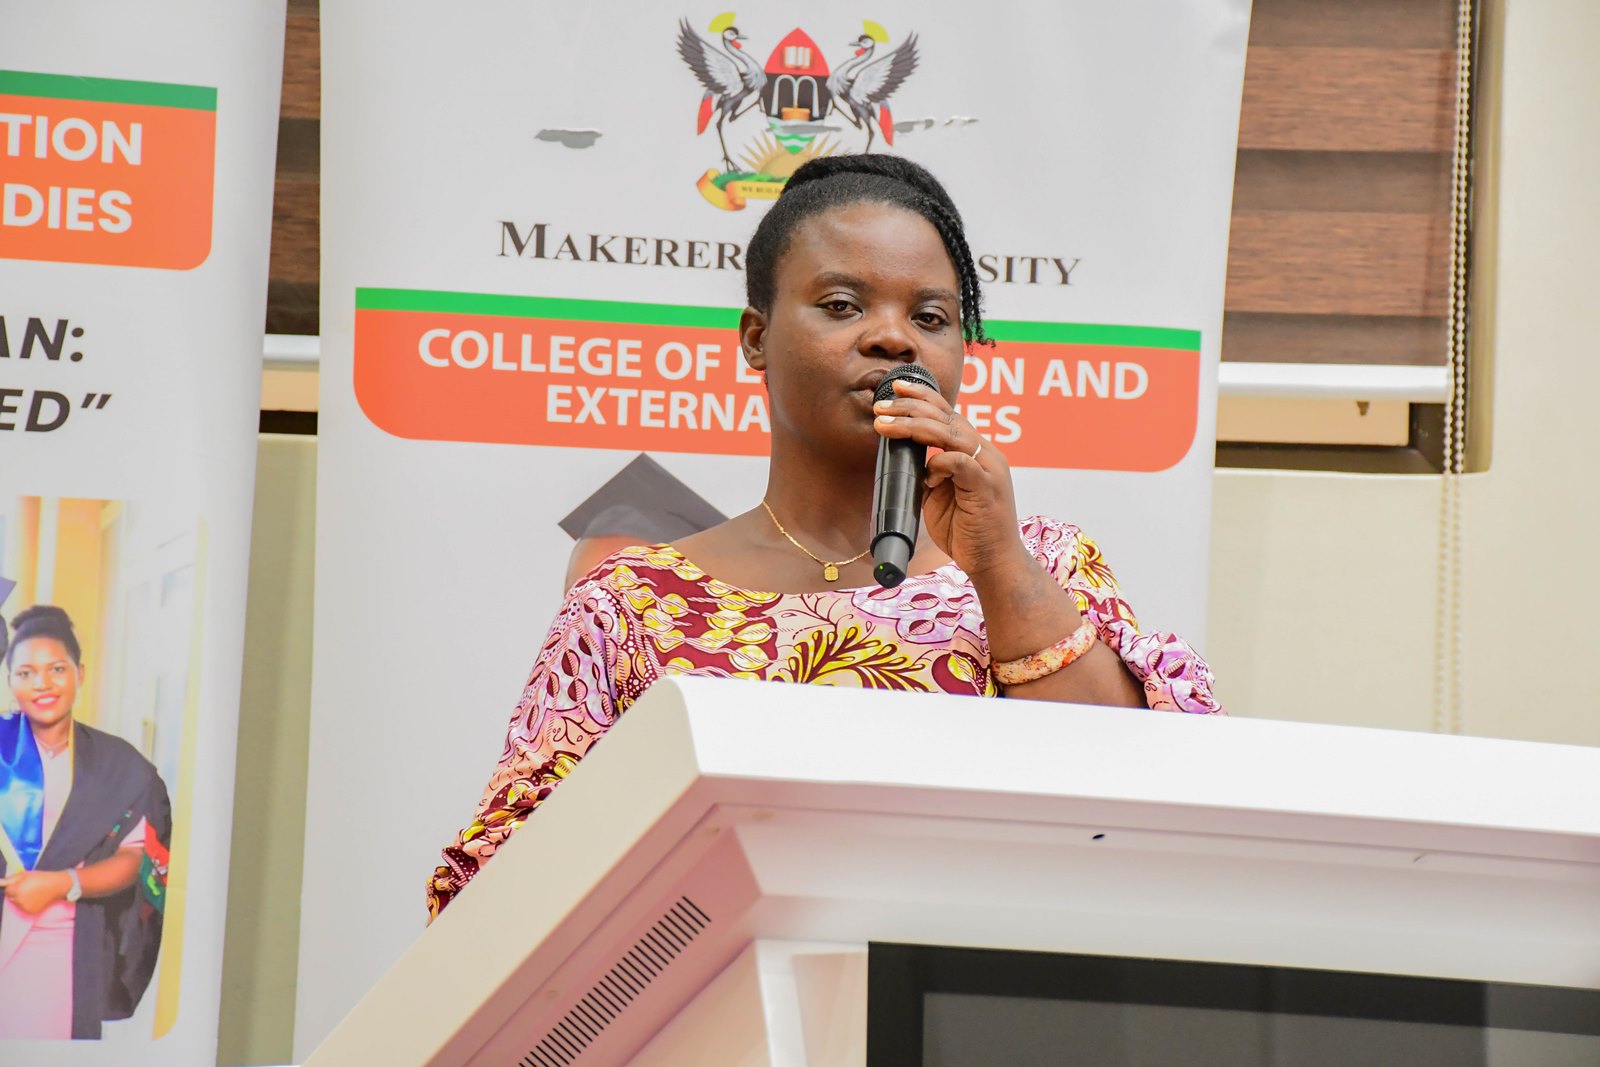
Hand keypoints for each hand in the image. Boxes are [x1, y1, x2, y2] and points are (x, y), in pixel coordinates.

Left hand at [0, 869, 71, 914]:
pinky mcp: (30, 911)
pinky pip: (23, 908)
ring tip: (32, 893)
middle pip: (11, 897)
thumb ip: (10, 879)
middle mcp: (19, 900)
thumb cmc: (40, 877)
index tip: (22, 883)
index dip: (14, 885)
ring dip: (21, 898)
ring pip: (17, 903)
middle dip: (16, 892)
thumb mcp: (24, 874)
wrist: (56, 885)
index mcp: (16, 890)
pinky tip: (35, 898)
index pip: (7, 890)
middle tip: (28, 887)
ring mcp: (24, 907)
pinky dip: (27, 904)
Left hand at [873, 378, 1029, 579]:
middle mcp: (985, 454)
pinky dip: (940, 462)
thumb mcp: (939, 497)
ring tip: (885, 425)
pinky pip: (962, 462)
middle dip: (910, 407)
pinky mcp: (987, 488)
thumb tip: (906, 458)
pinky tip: (926, 472)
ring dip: (914, 426)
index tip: (896, 388)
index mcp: (975, 452)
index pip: (949, 414)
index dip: (923, 397)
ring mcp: (989, 469)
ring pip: (951, 433)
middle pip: (947, 417)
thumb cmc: (967, 532)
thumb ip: (928, 474)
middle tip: (880, 406)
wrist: (994, 563)